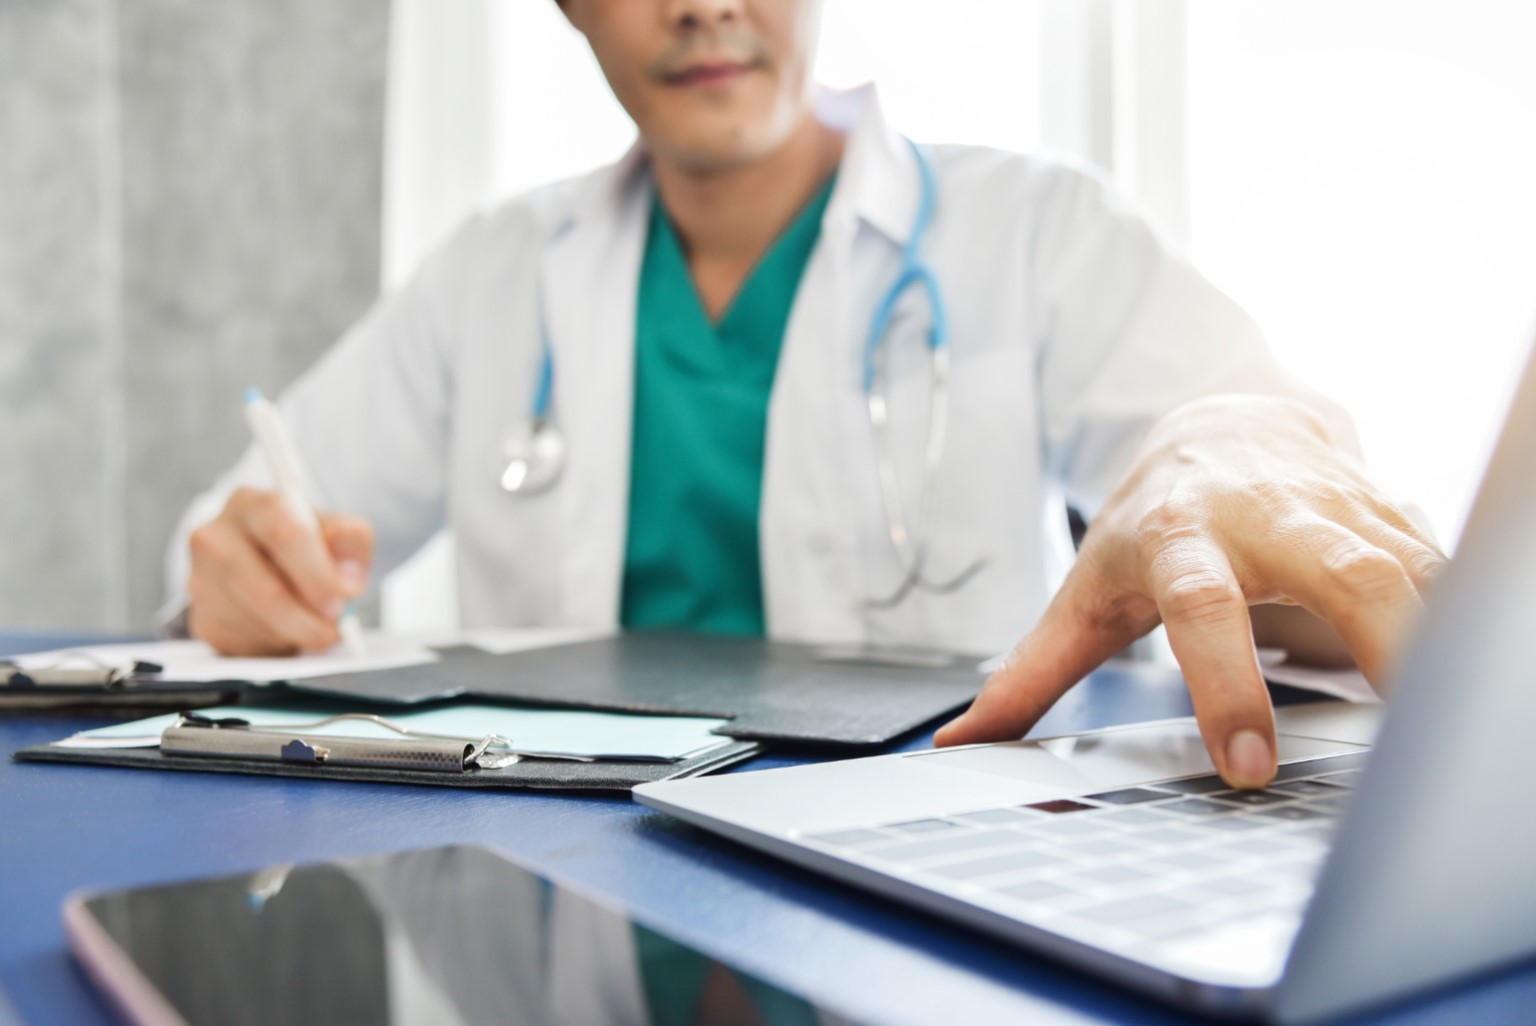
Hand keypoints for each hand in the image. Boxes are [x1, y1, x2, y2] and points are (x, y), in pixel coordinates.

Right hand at [187, 487, 373, 655]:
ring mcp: (201, 579)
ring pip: (255, 621)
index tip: (338, 602)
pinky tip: (286, 629)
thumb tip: (346, 583)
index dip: (314, 573)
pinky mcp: (202, 617)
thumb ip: (350, 544)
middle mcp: (216, 537)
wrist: (265, 561)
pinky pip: (244, 642)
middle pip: (263, 588)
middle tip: (334, 630)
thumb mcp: (337, 531)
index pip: (283, 532)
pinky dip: (275, 644)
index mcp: (253, 503)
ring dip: (294, 634)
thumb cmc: (303, 543)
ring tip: (315, 626)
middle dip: (306, 618)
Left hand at [935, 395, 1445, 787]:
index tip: (1246, 765)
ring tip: (1453, 721)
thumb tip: (958, 745)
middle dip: (1385, 645)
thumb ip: (1029, 674)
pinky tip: (1467, 673)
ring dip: (1439, 639)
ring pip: (1415, 567)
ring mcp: (1340, 507)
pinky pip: (1444, 568)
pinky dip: (1461, 621)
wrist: (1221, 417)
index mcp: (1180, 535)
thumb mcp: (1085, 591)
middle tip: (1406, 736)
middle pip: (1342, 570)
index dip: (1224, 683)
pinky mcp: (1394, 513)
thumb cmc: (1150, 519)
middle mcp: (1268, 513)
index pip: (1202, 607)